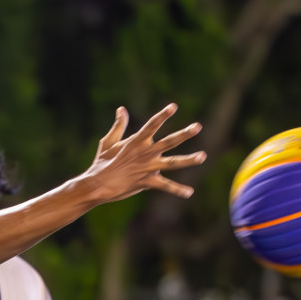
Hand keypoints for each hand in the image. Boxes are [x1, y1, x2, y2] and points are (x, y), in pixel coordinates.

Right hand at [77, 104, 204, 203]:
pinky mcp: (147, 182)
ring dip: (188, 160)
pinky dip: (177, 190)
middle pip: (169, 142)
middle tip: (198, 126)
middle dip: (184, 134)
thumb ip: (118, 126)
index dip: (163, 115)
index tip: (174, 106)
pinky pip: (165, 186)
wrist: (97, 185)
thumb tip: (121, 109)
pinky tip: (190, 192)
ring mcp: (147, 168)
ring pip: (172, 163)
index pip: (152, 125)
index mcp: (136, 142)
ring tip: (203, 156)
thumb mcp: (108, 142)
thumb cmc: (101, 163)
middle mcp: (145, 153)